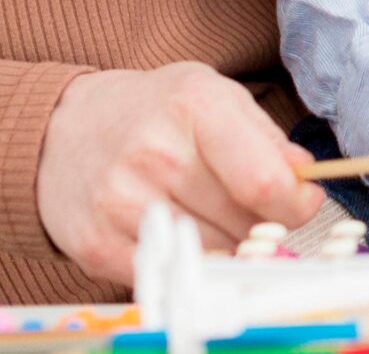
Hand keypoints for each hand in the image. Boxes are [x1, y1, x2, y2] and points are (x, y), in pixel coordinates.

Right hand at [36, 64, 324, 285]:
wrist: (63, 128)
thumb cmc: (152, 110)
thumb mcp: (211, 94)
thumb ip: (264, 135)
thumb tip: (305, 178)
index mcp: (194, 106)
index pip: (264, 182)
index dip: (295, 204)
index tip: (301, 203)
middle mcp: (156, 153)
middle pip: (242, 224)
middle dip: (263, 224)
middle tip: (254, 210)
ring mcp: (122, 202)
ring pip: (213, 255)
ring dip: (228, 247)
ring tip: (215, 218)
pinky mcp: (97, 245)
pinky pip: (170, 274)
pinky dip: (187, 264)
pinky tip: (182, 236)